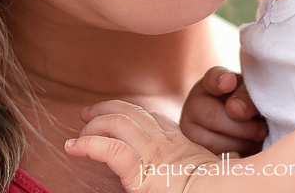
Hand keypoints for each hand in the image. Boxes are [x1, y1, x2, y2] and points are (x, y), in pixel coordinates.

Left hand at [66, 100, 220, 192]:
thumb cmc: (219, 188)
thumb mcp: (209, 172)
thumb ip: (196, 165)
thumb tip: (211, 166)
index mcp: (180, 142)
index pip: (152, 117)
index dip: (129, 111)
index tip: (113, 113)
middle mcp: (165, 142)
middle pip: (131, 111)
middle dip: (105, 109)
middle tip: (86, 115)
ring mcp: (153, 153)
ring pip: (118, 123)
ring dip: (94, 125)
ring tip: (78, 136)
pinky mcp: (141, 172)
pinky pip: (111, 150)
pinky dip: (89, 144)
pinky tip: (75, 148)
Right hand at [180, 66, 265, 156]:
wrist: (244, 128)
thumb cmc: (248, 106)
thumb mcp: (250, 95)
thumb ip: (245, 96)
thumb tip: (237, 110)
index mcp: (210, 85)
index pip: (212, 79)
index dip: (220, 80)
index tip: (230, 82)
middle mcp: (194, 105)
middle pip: (211, 116)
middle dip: (241, 127)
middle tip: (262, 129)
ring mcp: (191, 131)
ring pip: (212, 142)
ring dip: (241, 143)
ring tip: (256, 138)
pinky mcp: (197, 153)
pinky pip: (215, 160)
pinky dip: (236, 156)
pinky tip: (247, 149)